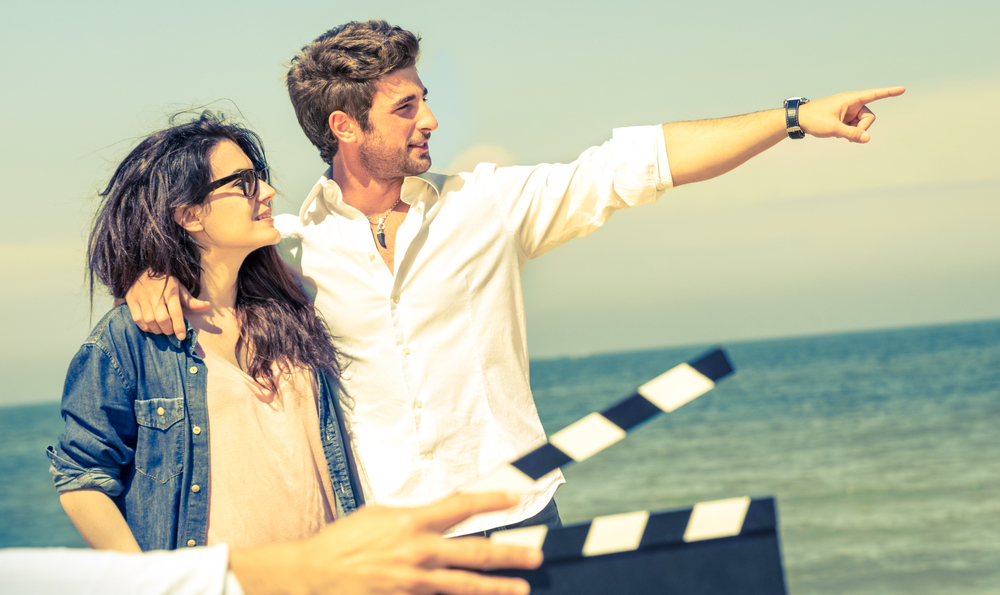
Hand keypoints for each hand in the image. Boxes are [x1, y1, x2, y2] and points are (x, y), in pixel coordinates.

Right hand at [123, 272, 208, 339]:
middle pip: (162, 319)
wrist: (142, 271)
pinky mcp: (132, 302)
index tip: (182, 336)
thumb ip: (191, 301)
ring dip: (157, 330)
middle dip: (168, 330)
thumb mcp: (179, 288)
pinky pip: (138, 320)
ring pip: (149, 321)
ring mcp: (142, 299)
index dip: (179, 326)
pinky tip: (152, 327)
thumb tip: (207, 306)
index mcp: (170, 291)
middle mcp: (155, 295)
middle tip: (172, 332)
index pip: (175, 311)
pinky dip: (146, 327)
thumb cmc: (164, 283)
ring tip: (163, 330)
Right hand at [231, 492, 542, 594]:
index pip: (462, 505)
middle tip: (536, 553)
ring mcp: (414, 582)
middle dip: (510, 553)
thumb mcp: (382, 515)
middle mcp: (418, 551)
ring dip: (497, 588)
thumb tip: (444, 512)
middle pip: (475, 552)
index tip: (517, 496)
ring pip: (466, 585)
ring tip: (521, 588)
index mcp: (412, 521)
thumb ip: (416, 516)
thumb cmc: (346, 541)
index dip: (493, 499)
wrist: (314, 573)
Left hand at [799, 87, 904, 142]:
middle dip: (861, 128)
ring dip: (853, 131)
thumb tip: (867, 139)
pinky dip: (848, 132)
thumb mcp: (834, 129)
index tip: (902, 90)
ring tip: (837, 132)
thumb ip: (852, 134)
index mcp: (850, 99)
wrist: (798, 120)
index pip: (874, 95)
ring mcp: (848, 111)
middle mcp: (852, 103)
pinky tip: (836, 133)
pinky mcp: (845, 118)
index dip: (889, 93)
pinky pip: (854, 127)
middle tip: (845, 133)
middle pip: (869, 117)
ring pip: (862, 124)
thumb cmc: (814, 120)